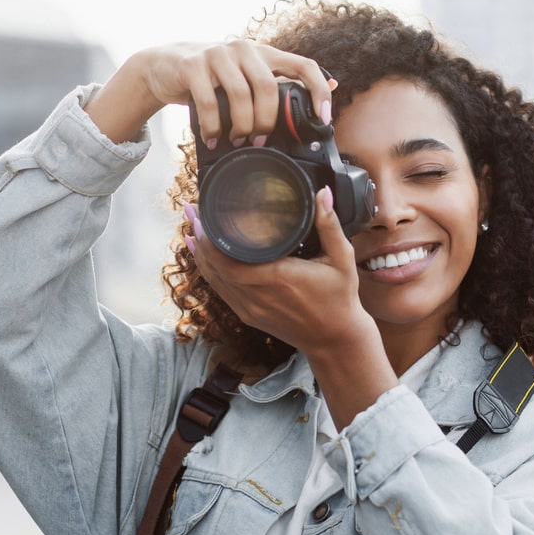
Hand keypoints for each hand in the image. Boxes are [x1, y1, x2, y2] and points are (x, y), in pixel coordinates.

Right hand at [86, 41, 333, 144]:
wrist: (164, 66)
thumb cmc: (213, 77)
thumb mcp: (248, 76)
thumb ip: (281, 81)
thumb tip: (332, 83)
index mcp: (264, 53)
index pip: (303, 65)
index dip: (318, 91)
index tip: (323, 119)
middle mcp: (244, 49)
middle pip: (268, 87)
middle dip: (266, 121)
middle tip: (259, 140)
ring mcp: (217, 54)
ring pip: (240, 95)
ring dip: (241, 126)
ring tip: (236, 140)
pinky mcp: (193, 65)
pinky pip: (210, 103)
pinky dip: (214, 128)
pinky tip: (212, 139)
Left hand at [185, 187, 397, 428]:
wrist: (336, 340)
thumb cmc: (340, 299)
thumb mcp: (342, 259)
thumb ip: (330, 226)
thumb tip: (322, 194)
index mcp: (278, 278)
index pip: (230, 261)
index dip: (211, 240)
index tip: (204, 214)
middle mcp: (259, 295)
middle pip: (215, 268)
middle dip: (201, 239)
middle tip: (193, 212)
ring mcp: (252, 309)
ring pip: (215, 280)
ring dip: (201, 255)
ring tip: (191, 229)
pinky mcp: (250, 316)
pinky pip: (222, 292)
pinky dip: (209, 273)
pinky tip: (202, 257)